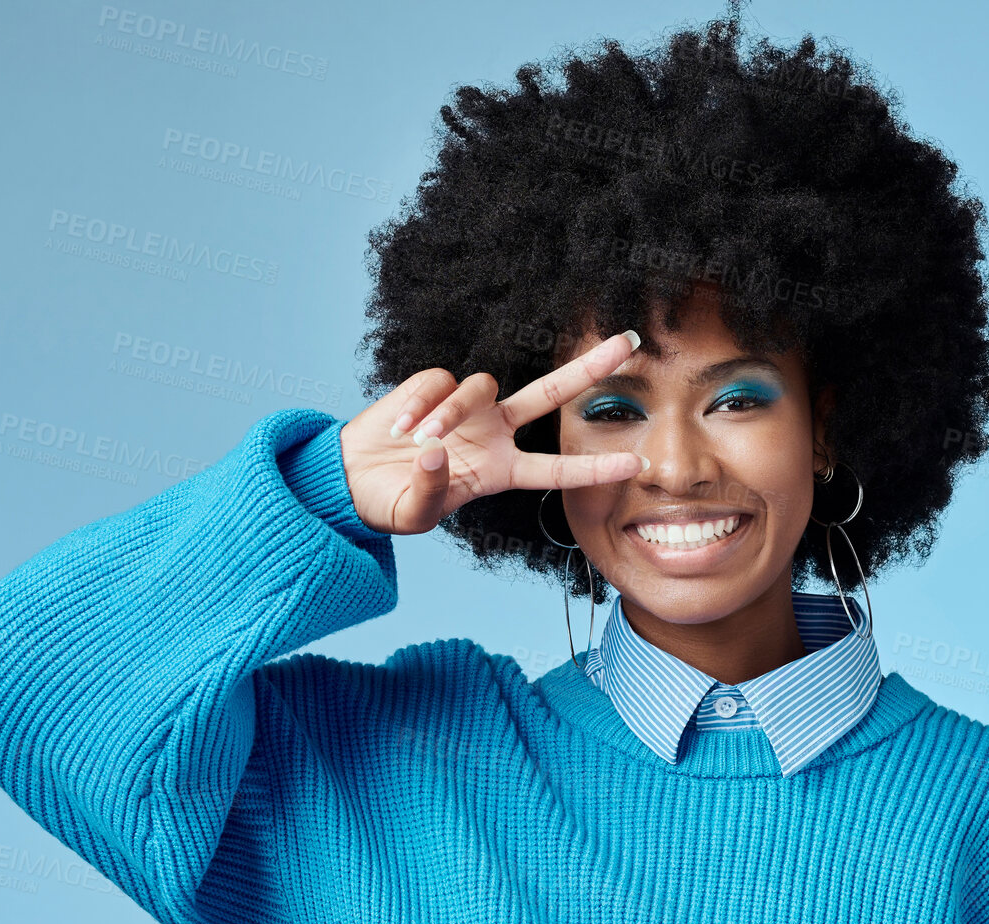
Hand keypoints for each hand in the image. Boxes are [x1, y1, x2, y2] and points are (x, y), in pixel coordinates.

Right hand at [337, 330, 648, 535]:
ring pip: (482, 386)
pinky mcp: (434, 386)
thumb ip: (430, 492)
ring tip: (417, 441)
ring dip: (450, 412)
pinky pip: (439, 382)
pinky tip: (399, 430)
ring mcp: (467, 408)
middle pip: (550, 394)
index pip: (556, 469)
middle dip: (588, 368)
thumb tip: (435, 451)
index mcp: (500, 471)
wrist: (351, 478)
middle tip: (629, 343)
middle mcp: (493, 434)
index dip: (595, 468)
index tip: (637, 465)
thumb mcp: (413, 515)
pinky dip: (420, 404)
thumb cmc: (390, 502)